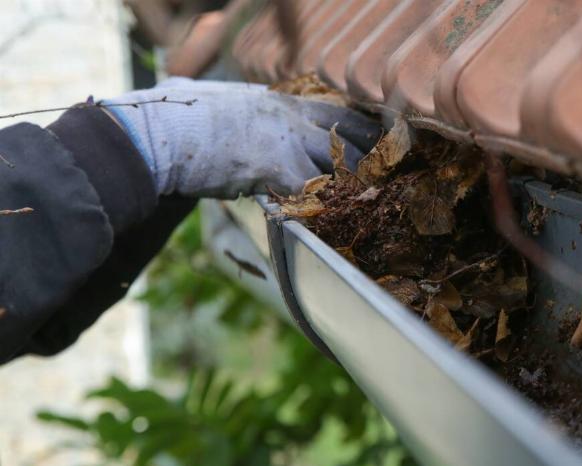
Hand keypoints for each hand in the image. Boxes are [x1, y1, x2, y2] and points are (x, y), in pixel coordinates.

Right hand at [105, 78, 380, 197]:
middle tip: (387, 179)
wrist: (161, 131)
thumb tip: (208, 96)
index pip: (337, 112)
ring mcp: (288, 140)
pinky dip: (323, 208)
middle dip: (370, 160)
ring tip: (369, 206)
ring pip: (339, 165)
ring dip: (352, 188)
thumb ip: (237, 104)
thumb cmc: (180, 115)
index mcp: (281, 102)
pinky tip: (332, 221)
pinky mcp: (277, 168)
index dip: (361, 131)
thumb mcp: (217, 98)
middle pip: (349, 137)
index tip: (379, 143)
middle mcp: (292, 117)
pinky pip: (313, 193)